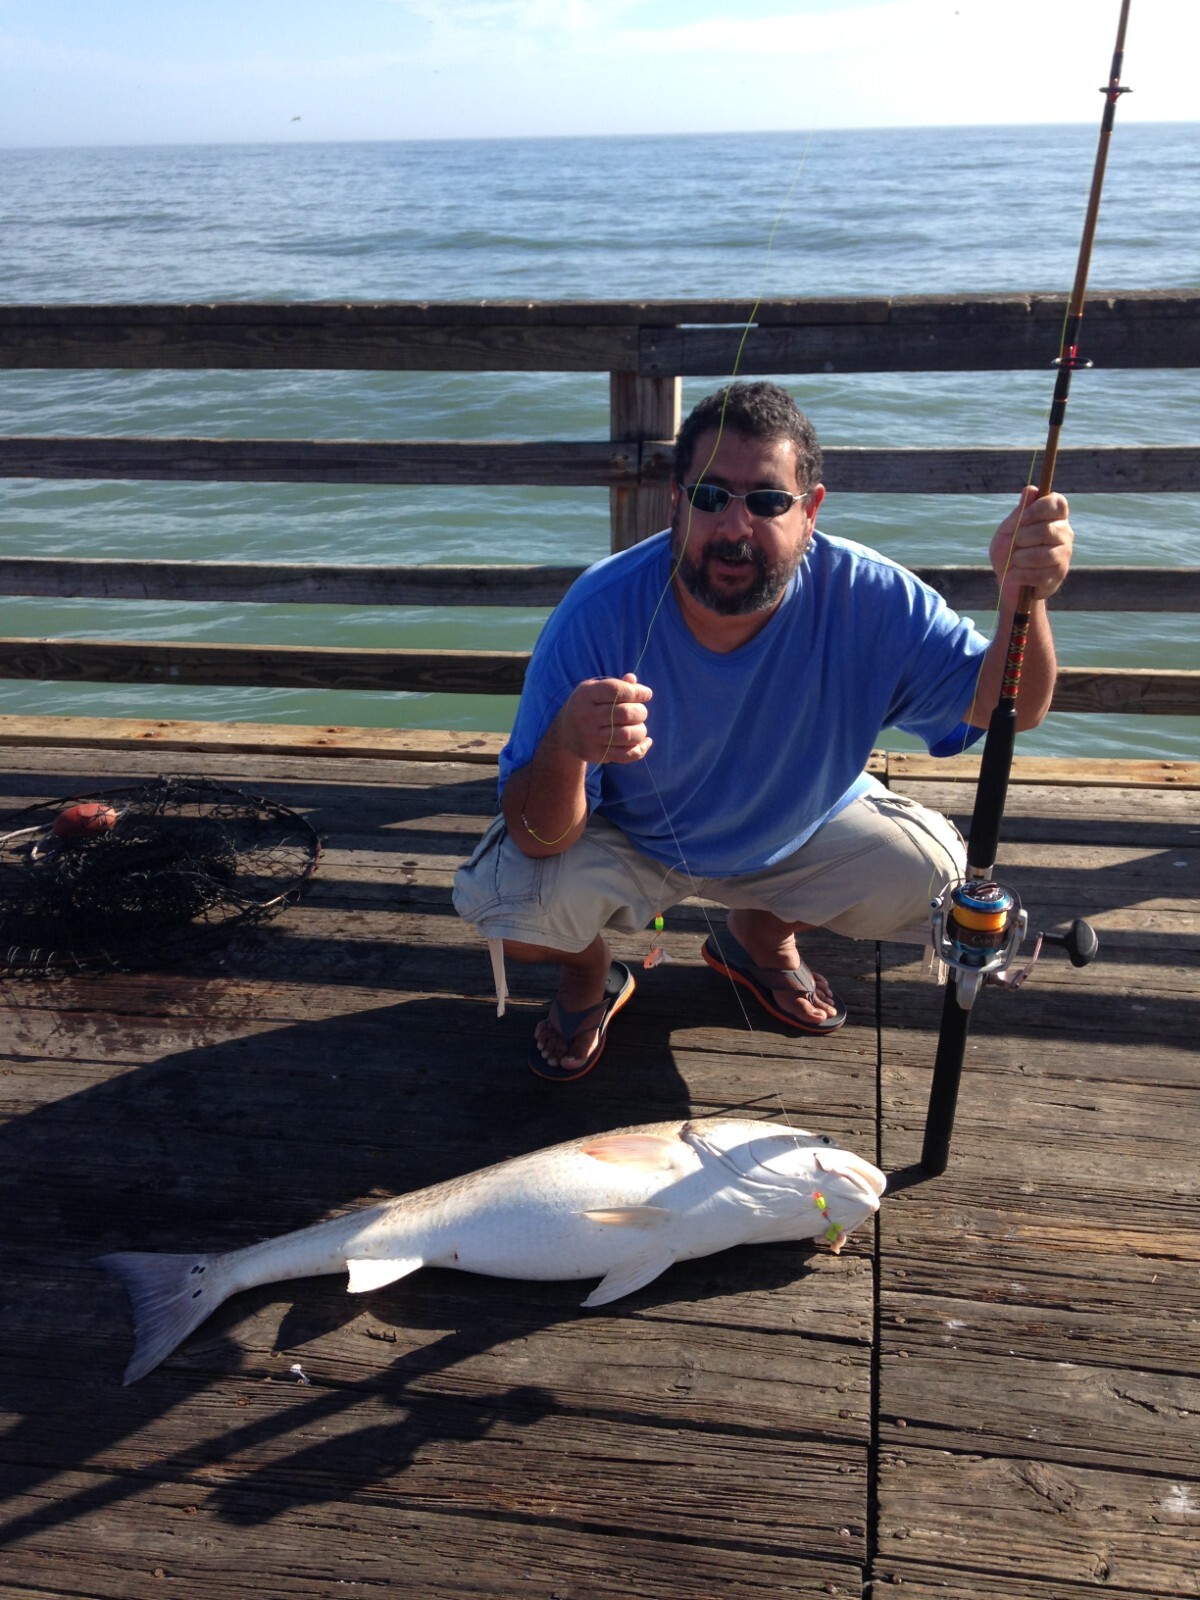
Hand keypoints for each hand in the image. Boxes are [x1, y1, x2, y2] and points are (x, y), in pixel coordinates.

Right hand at [554, 673, 652, 764]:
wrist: (565, 733)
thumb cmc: (588, 705)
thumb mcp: (596, 689)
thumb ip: (616, 684)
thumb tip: (632, 680)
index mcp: (586, 694)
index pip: (615, 690)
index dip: (636, 692)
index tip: (646, 694)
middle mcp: (586, 715)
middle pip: (624, 713)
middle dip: (641, 712)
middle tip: (640, 712)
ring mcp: (590, 737)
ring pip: (627, 735)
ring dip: (641, 730)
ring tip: (639, 726)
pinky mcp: (597, 754)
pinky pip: (625, 755)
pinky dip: (641, 749)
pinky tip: (646, 741)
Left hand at [990, 487, 1073, 605]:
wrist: (1008, 582)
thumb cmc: (1008, 552)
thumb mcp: (1007, 531)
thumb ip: (1019, 513)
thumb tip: (1031, 489)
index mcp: (1054, 517)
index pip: (1057, 503)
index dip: (1039, 508)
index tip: (1022, 518)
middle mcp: (1064, 533)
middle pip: (1047, 530)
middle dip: (1022, 538)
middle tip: (1016, 544)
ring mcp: (1065, 554)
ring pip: (1043, 554)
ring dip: (1020, 558)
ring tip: (1015, 561)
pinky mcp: (1059, 575)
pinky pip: (1038, 574)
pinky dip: (1019, 575)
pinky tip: (1015, 575)